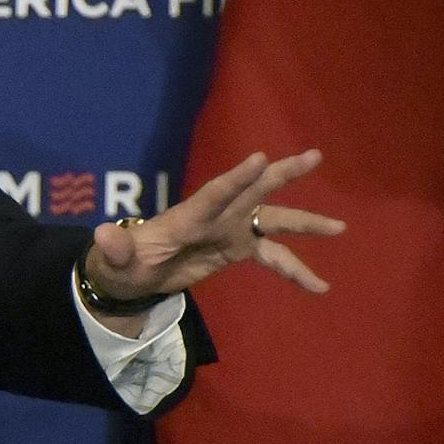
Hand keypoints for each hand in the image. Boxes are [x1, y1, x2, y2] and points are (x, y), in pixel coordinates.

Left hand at [83, 148, 344, 326]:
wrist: (130, 274)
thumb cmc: (120, 263)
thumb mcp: (113, 261)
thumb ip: (114, 249)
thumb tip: (102, 234)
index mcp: (187, 217)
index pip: (214, 194)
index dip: (236, 178)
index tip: (260, 158)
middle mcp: (215, 217)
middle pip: (253, 190)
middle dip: (282, 173)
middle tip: (314, 156)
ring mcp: (229, 230)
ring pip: (273, 220)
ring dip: (305, 222)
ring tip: (341, 227)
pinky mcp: (236, 248)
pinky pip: (274, 256)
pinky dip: (297, 270)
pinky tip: (321, 287)